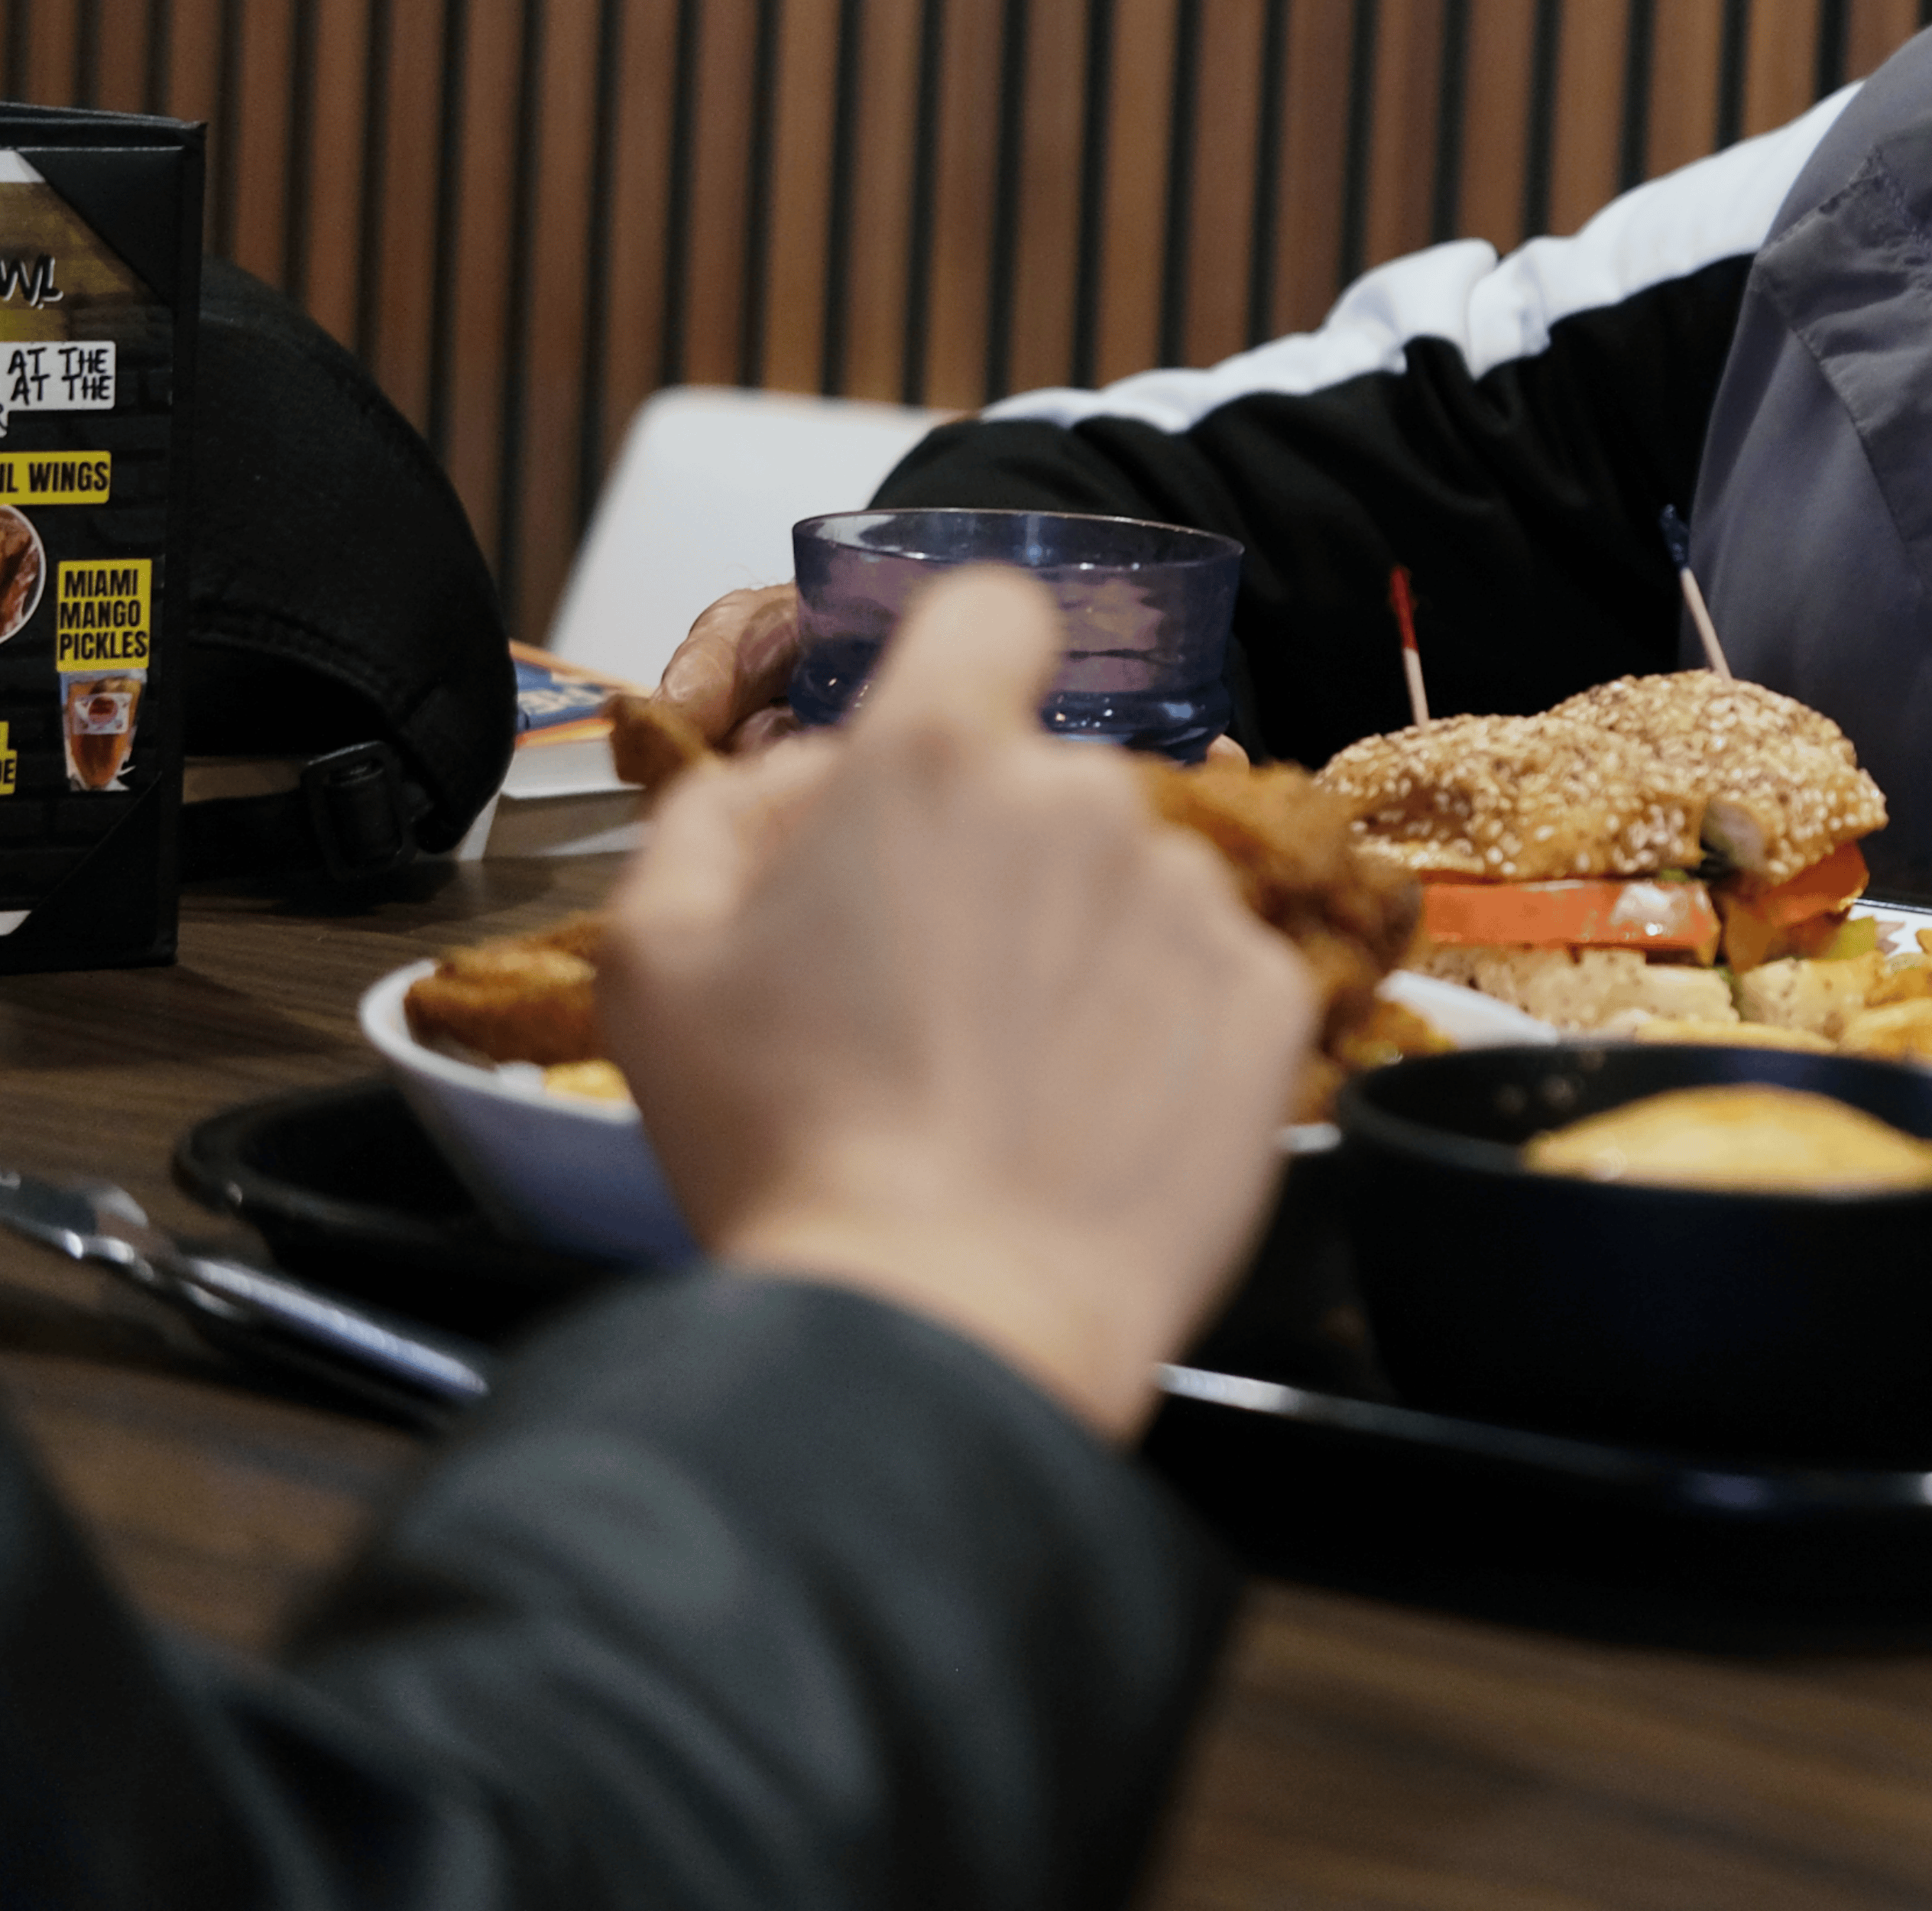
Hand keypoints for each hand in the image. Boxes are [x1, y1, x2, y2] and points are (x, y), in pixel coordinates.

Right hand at [601, 568, 1313, 1436]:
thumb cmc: (784, 1143)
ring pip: (1135, 884)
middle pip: (1051, 784)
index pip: (991, 611)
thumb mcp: (660, 957)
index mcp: (936, 759)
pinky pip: (1210, 977)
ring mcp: (1193, 899)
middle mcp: (1087, 799)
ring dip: (1083, 949)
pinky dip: (1161, 1031)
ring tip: (1008, 1081)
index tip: (942, 752)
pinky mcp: (1270, 1002)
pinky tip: (1088, 1117)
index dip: (965, 665)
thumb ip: (724, 813)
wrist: (939, 1321)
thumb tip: (812, 773)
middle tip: (929, 995)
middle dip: (1001, 858)